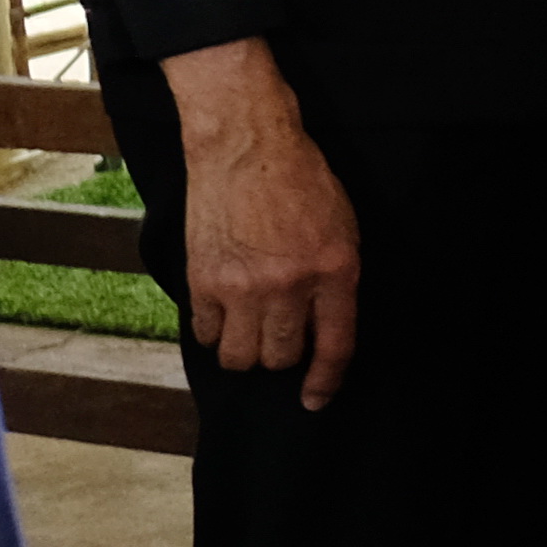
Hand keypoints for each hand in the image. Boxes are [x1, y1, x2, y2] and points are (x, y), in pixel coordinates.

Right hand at [158, 36, 359, 408]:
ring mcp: (243, 285)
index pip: (335, 346)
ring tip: (249, 328)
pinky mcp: (203, 279)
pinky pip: (205, 333)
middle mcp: (290, 285)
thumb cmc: (302, 184)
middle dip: (282, 358)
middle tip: (278, 338)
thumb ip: (336, 280)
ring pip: (240, 356)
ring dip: (245, 351)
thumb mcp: (344, 228)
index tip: (315, 398)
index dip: (325, 380)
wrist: (247, 148)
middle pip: (281, 358)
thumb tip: (323, 328)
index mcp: (335, 270)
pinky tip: (222, 311)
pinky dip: (213, 331)